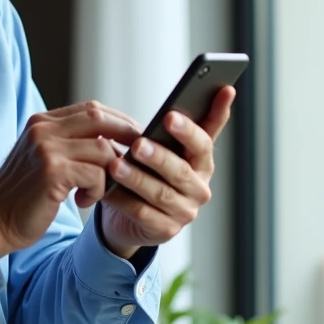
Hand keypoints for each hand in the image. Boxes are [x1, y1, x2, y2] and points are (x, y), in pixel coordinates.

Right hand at [0, 102, 141, 258]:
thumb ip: (69, 144)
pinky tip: (83, 201)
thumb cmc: (23, 195)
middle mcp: (42, 129)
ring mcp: (46, 148)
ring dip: (109, 173)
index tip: (135, 136)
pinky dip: (98, 189)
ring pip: (102, 148)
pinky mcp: (52, 171)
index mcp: (41, 122)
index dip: (118, 120)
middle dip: (126, 135)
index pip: (90, 108)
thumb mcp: (43, 158)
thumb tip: (112, 141)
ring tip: (96, 191)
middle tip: (140, 156)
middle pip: (99, 117)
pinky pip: (96, 174)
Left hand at [99, 87, 235, 258]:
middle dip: (160, 156)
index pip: (206, 138)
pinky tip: (107, 189)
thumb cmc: (147, 170)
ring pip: (161, 193)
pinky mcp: (165, 230)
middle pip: (182, 170)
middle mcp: (199, 187)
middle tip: (139, 143)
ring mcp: (185, 211)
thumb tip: (171, 107)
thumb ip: (169, 129)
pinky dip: (124, 200)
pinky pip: (142, 213)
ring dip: (138, 178)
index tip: (216, 92)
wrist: (129, 215)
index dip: (216, 115)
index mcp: (201, 161)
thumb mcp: (159, 147)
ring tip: (116, 165)